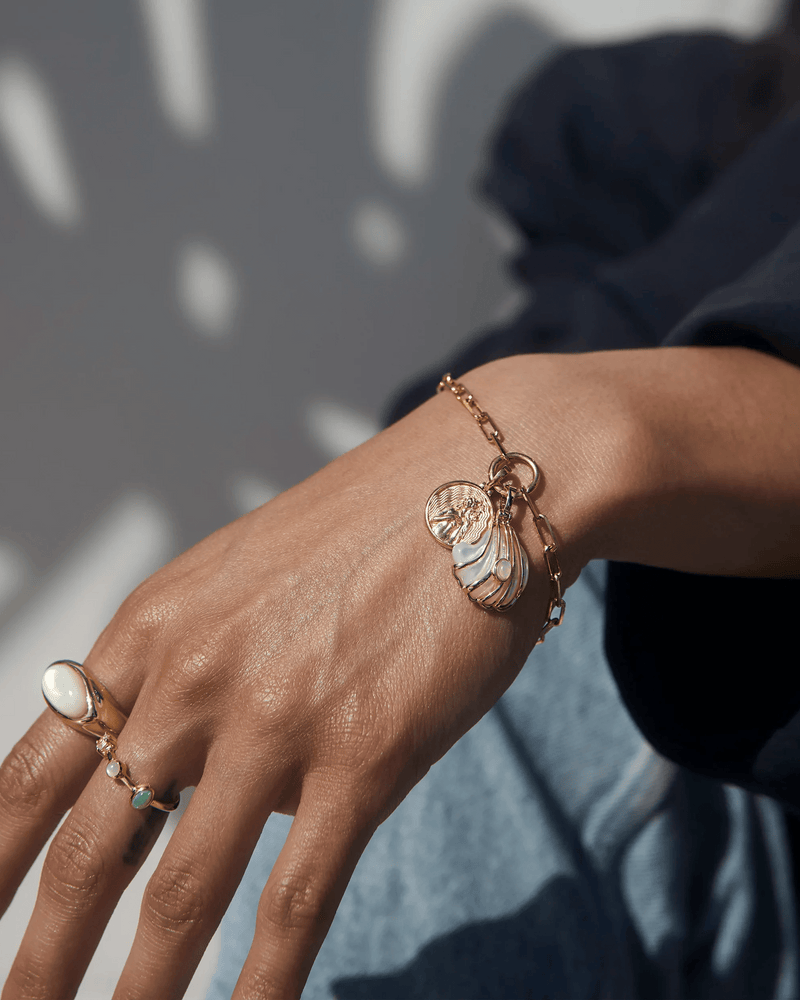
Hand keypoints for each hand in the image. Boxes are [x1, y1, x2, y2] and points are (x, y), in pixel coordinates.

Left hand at [0, 359, 596, 999]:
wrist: (474, 486)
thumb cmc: (359, 532)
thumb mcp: (239, 583)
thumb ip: (192, 677)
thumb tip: (183, 787)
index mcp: (153, 629)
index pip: (36, 770)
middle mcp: (196, 678)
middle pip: (90, 854)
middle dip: (38, 959)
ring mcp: (276, 720)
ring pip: (179, 896)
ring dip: (130, 997)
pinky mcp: (365, 756)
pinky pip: (296, 900)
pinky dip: (259, 986)